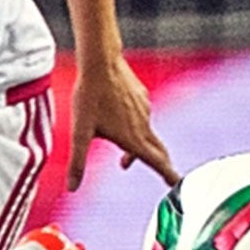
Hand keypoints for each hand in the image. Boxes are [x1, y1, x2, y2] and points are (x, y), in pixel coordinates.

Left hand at [68, 57, 176, 190]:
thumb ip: (77, 162)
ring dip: (140, 147)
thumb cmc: (89, 96)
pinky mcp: (141, 96)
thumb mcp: (80, 132)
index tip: (177, 183)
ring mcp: (144, 109)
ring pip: (148, 134)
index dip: (169, 175)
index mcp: (133, 138)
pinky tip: (121, 124)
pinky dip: (137, 128)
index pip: (157, 162)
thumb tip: (72, 187)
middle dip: (160, 164)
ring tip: (123, 157)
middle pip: (158, 150)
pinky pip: (143, 117)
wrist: (100, 62)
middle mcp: (143, 125)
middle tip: (163, 174)